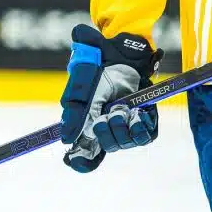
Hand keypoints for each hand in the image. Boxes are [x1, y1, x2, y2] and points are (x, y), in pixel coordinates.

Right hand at [59, 24, 162, 172]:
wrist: (122, 50)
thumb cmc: (98, 66)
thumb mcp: (82, 87)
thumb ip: (75, 113)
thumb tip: (66, 139)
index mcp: (88, 121)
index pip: (85, 152)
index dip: (82, 160)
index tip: (77, 160)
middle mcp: (108, 125)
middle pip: (106, 147)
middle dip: (105, 134)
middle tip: (106, 115)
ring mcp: (127, 123)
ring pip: (124, 143)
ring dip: (123, 129)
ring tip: (121, 109)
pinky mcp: (145, 118)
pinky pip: (145, 136)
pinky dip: (140, 128)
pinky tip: (137, 114)